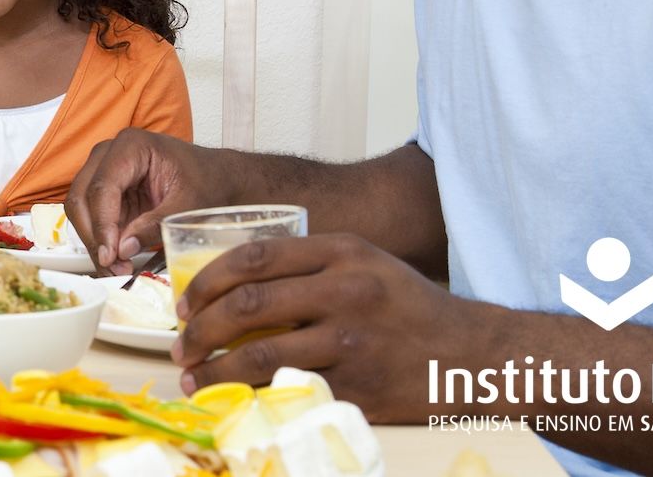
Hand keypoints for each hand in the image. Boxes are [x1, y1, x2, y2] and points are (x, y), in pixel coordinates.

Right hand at [66, 128, 229, 272]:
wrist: (219, 178)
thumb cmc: (208, 182)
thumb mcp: (188, 206)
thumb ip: (155, 226)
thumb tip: (122, 249)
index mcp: (131, 146)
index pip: (102, 187)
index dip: (102, 224)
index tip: (110, 255)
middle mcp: (109, 154)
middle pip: (82, 197)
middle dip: (94, 236)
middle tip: (112, 266)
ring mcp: (104, 171)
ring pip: (80, 210)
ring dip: (94, 242)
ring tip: (117, 268)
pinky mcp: (107, 192)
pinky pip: (92, 218)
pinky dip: (100, 241)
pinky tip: (117, 260)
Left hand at [171, 233, 490, 420]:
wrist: (472, 354)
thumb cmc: (409, 306)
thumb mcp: (365, 262)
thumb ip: (308, 264)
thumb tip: (234, 281)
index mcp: (341, 252)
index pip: (253, 258)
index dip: (206, 281)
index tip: (184, 302)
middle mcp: (344, 292)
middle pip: (246, 305)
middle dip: (199, 329)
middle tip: (180, 345)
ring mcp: (350, 343)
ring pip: (257, 355)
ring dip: (213, 370)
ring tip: (194, 378)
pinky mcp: (355, 386)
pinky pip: (286, 391)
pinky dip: (249, 397)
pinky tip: (230, 400)